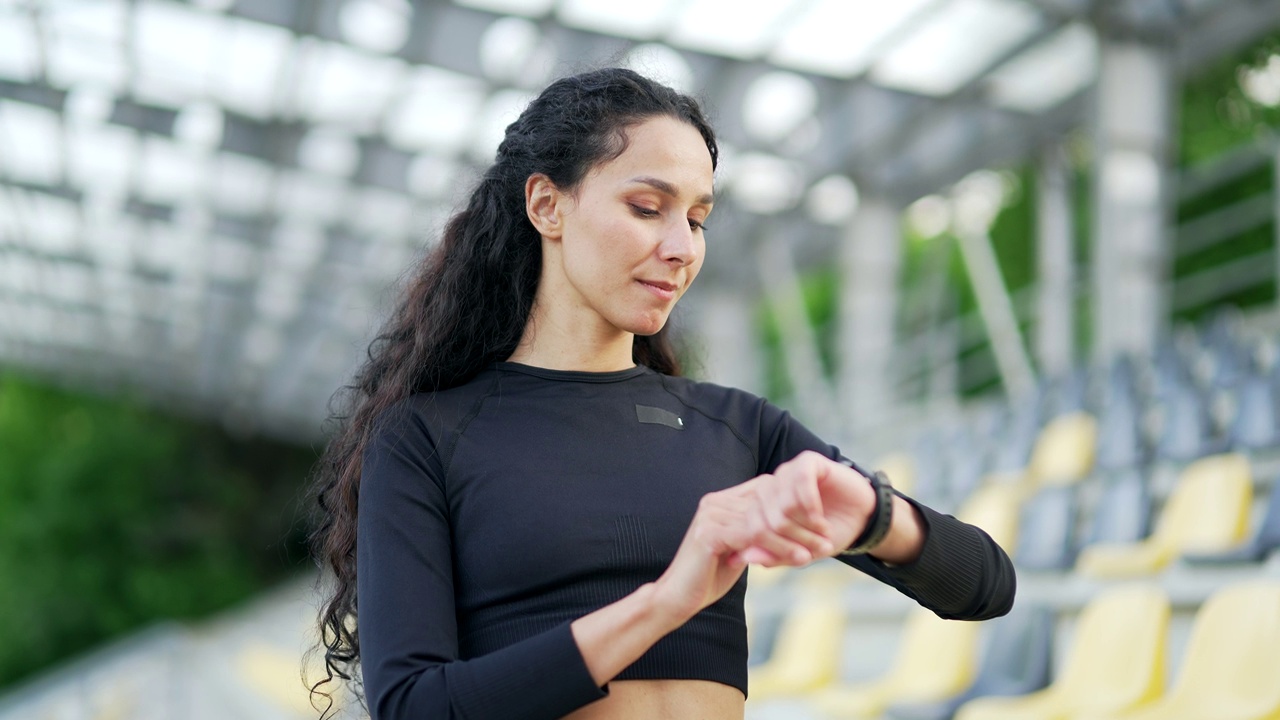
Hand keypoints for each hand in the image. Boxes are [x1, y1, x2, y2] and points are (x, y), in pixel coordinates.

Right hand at [651, 452, 873, 619]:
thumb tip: (793, 526)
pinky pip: (755, 535)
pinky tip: (799, 558)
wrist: (677, 599)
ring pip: (766, 519)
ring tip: (820, 551)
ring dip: (798, 536)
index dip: (797, 504)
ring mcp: (712, 515)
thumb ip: (758, 534)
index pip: (768, 489)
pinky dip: (781, 547)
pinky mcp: (710, 533)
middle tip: (827, 537)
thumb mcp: (740, 549)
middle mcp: (716, 501)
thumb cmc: (709, 577)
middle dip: (803, 520)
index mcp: (723, 500)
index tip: (822, 524)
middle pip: (771, 502)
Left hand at [763, 450, 878, 558]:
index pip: (754, 530)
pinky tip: (822, 518)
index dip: (779, 549)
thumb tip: (746, 558)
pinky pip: (801, 483)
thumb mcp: (800, 553)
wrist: (861, 518)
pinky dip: (813, 507)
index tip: (803, 558)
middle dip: (796, 540)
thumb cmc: (826, 535)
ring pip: (785, 505)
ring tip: (823, 532)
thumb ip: (773, 556)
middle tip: (818, 546)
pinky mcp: (807, 461)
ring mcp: (786, 472)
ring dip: (807, 526)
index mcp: (760, 507)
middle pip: (769, 520)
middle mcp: (769, 487)